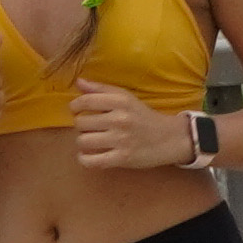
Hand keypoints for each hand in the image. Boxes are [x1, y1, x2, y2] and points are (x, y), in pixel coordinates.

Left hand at [62, 79, 199, 170]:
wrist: (168, 138)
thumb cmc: (142, 116)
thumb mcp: (126, 97)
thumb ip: (101, 89)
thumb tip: (78, 82)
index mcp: (120, 101)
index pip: (85, 102)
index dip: (74, 106)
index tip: (76, 110)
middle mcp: (120, 119)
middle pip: (81, 123)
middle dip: (81, 126)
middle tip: (90, 127)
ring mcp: (121, 140)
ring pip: (83, 141)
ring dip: (83, 142)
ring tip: (91, 140)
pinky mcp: (122, 158)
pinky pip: (91, 161)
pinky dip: (84, 159)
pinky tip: (88, 155)